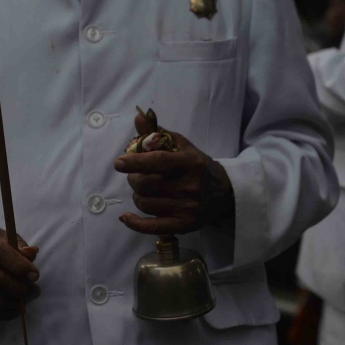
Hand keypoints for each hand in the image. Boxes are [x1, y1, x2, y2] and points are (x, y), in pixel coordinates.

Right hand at [0, 226, 40, 320]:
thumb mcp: (5, 236)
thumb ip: (20, 245)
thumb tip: (32, 254)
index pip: (0, 254)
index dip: (20, 266)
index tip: (35, 275)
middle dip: (21, 288)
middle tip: (35, 290)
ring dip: (16, 303)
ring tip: (28, 298)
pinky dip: (5, 313)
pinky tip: (17, 309)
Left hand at [115, 128, 234, 234]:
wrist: (225, 192)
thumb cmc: (198, 166)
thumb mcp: (182, 146)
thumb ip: (158, 133)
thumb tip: (138, 117)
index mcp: (191, 163)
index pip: (158, 162)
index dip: (135, 162)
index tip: (119, 163)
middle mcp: (191, 187)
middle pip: (146, 185)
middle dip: (134, 179)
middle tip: (136, 176)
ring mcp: (188, 208)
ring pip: (145, 203)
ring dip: (137, 196)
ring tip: (144, 190)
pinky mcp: (184, 225)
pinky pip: (152, 227)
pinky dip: (134, 223)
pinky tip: (125, 217)